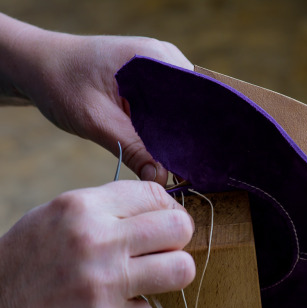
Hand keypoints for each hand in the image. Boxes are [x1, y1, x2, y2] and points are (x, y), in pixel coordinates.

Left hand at [0, 14, 192, 185]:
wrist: (37, 66)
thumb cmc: (61, 82)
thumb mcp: (95, 119)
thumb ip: (132, 149)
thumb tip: (163, 181)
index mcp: (157, 58)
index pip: (196, 98)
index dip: (200, 132)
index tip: (200, 163)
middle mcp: (165, 59)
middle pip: (193, 105)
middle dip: (190, 137)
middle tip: (189, 171)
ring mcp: (159, 68)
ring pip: (181, 110)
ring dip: (177, 135)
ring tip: (178, 164)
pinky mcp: (150, 81)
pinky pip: (167, 109)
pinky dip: (165, 130)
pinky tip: (162, 150)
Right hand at [0, 181, 194, 307]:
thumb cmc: (30, 262)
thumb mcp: (57, 216)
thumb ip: (107, 208)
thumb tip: (161, 208)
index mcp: (83, 207)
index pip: (155, 194)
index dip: (168, 209)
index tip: (163, 223)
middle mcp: (96, 241)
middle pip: (180, 227)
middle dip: (178, 240)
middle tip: (162, 251)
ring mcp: (104, 284)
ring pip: (182, 269)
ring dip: (170, 274)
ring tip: (147, 278)